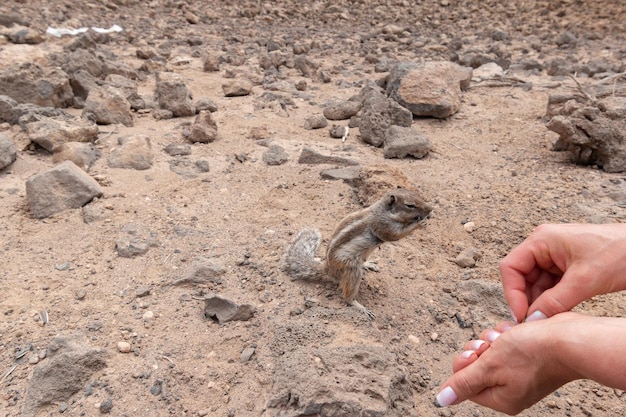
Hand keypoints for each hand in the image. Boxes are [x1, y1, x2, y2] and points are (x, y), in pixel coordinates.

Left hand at [435, 313, 624, 414]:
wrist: (571, 339)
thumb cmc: (532, 352)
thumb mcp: (490, 366)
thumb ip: (464, 382)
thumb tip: (441, 400)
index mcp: (500, 398)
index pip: (464, 381)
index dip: (466, 362)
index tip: (477, 352)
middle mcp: (511, 388)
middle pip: (476, 364)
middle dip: (480, 347)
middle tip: (493, 344)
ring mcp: (521, 372)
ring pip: (490, 349)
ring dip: (494, 338)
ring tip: (508, 336)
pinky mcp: (529, 356)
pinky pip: (506, 342)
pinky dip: (508, 334)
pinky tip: (517, 331)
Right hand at [499, 224, 625, 322]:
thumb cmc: (621, 252)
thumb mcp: (585, 281)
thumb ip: (555, 302)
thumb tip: (532, 321)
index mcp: (542, 240)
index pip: (511, 268)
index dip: (512, 294)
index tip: (522, 317)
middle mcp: (544, 245)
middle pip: (521, 277)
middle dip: (527, 300)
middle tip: (536, 323)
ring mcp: (555, 255)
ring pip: (536, 284)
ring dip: (541, 302)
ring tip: (550, 320)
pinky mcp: (566, 265)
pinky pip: (551, 285)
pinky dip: (553, 300)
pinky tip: (560, 312)